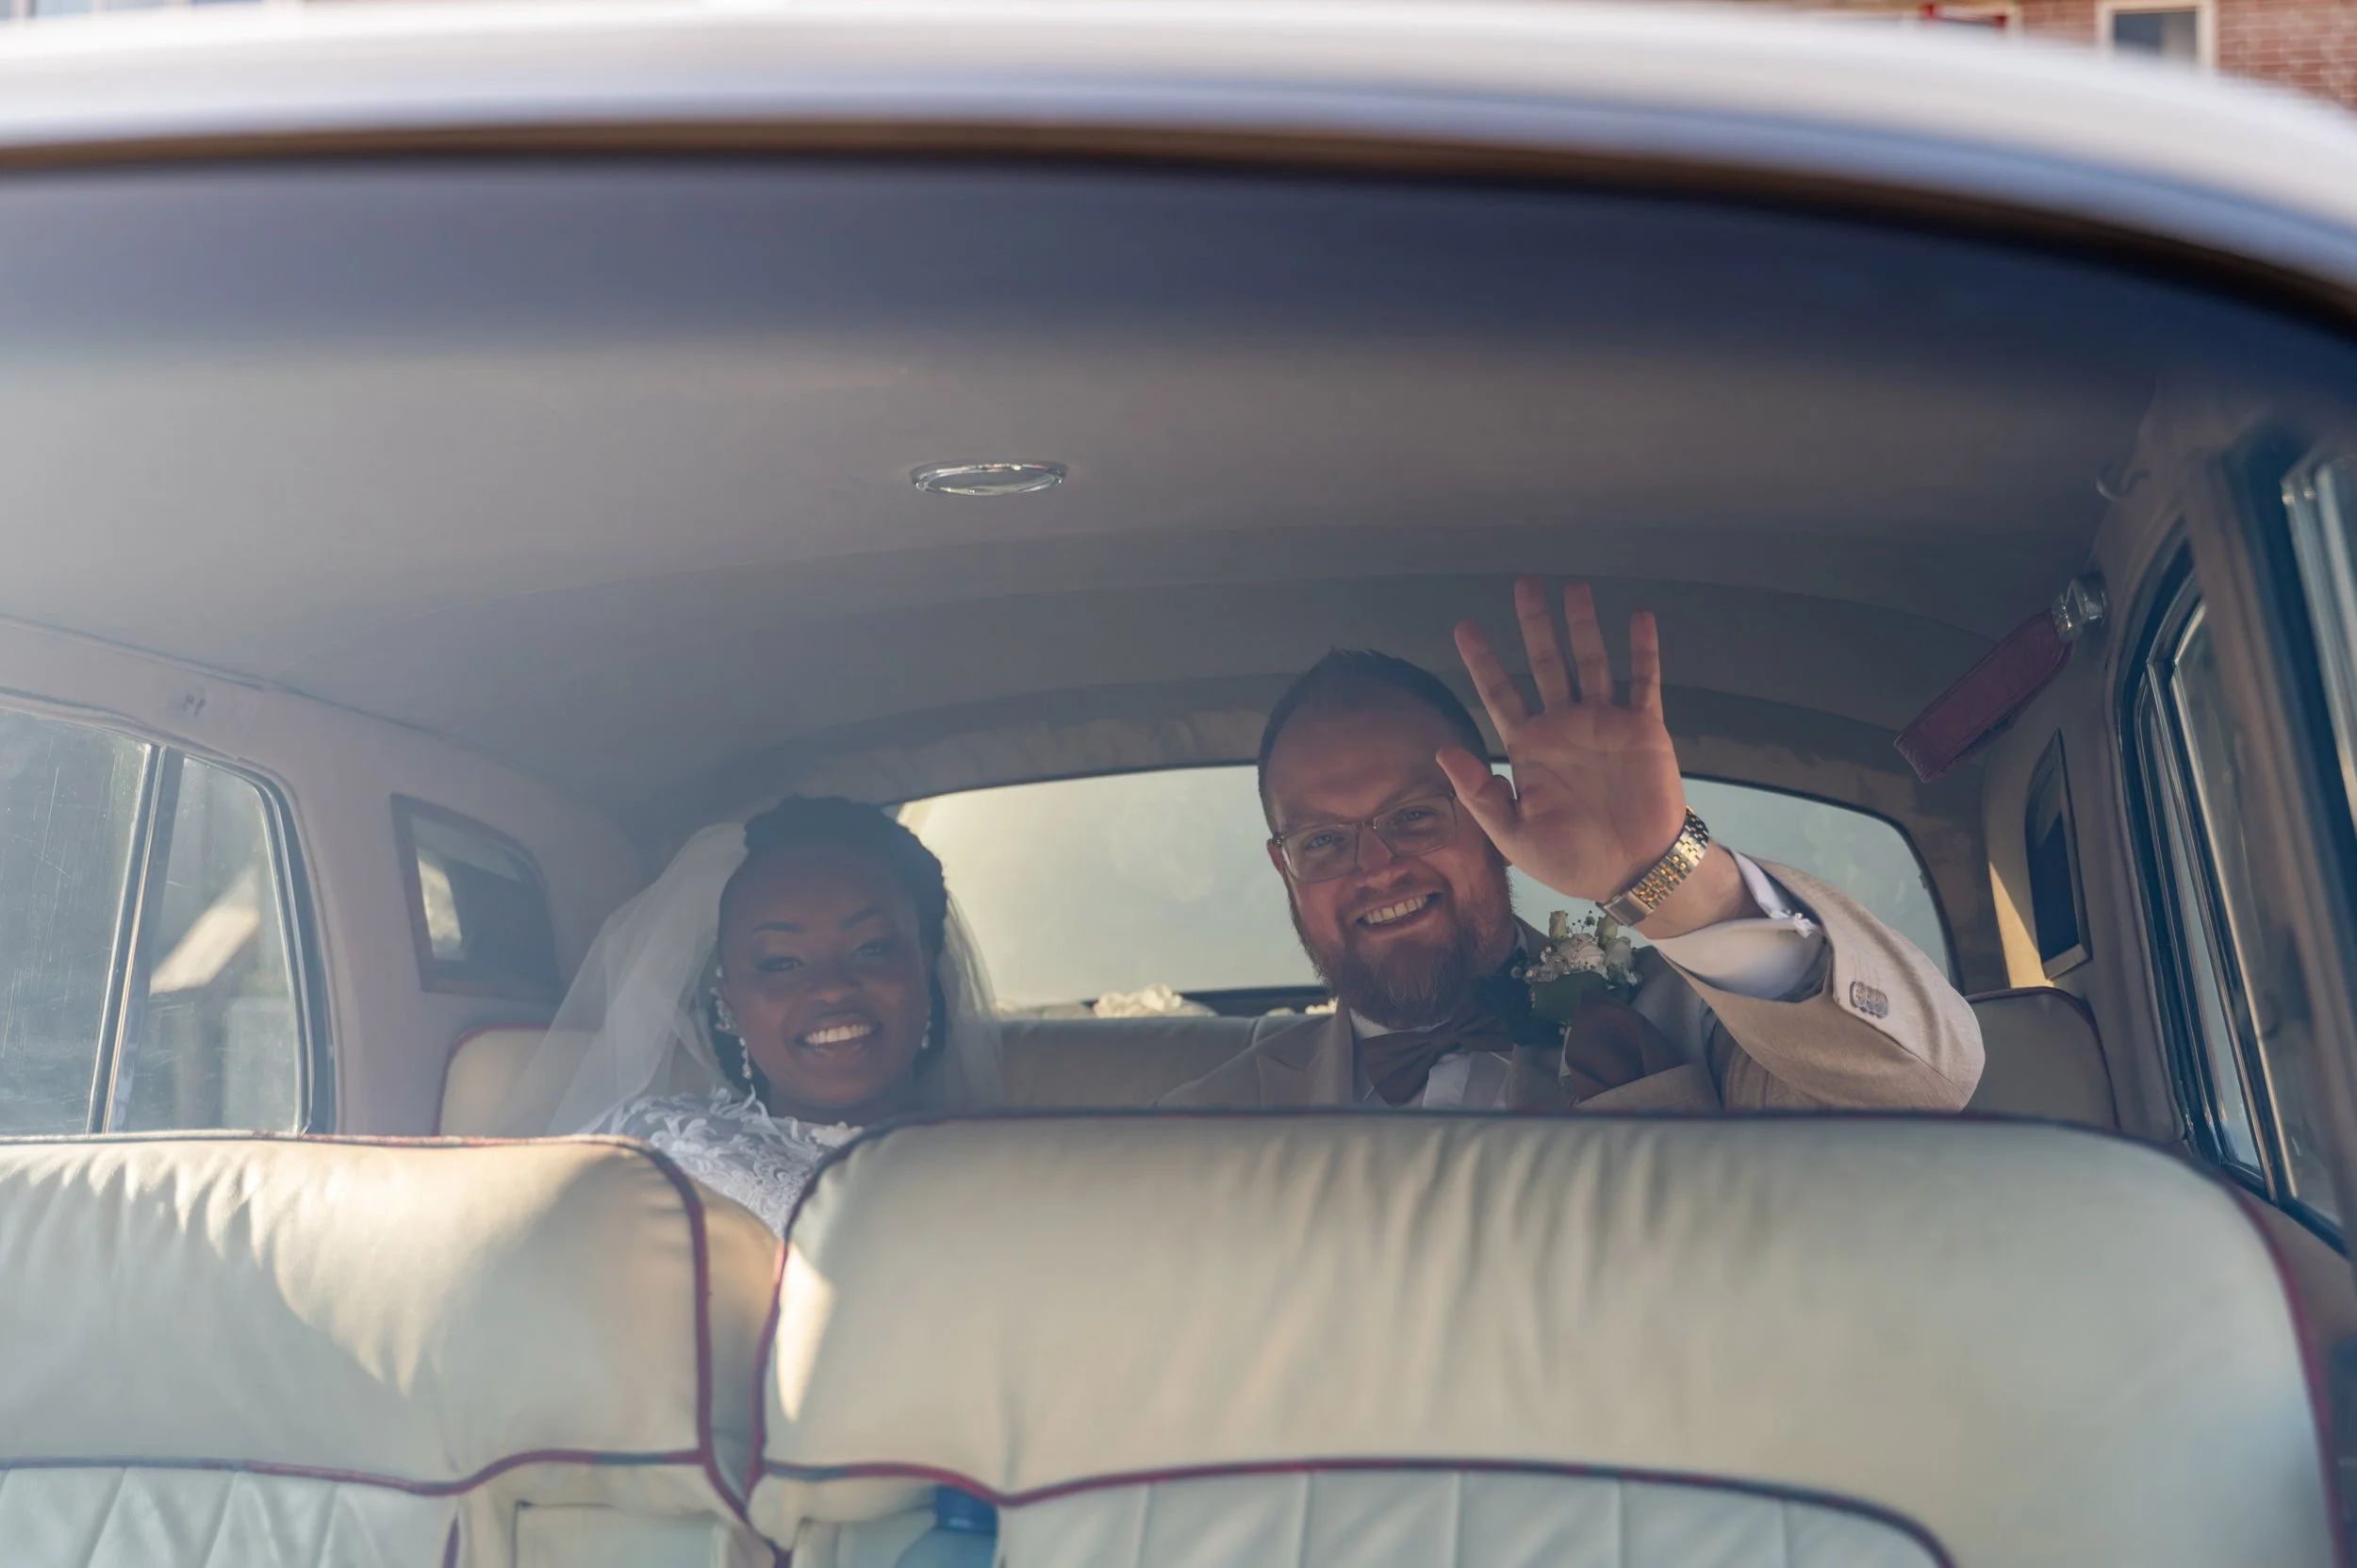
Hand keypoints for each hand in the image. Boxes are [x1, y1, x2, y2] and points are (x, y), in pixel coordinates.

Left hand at [1438, 578, 1753, 936]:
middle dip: (1534, 624)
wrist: (1633, 873)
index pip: (1500, 694)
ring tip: (1574, 587)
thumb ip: (1480, 795)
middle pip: (1544, 663)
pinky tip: (1638, 617)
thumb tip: (1444, 753)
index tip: (1464, 627)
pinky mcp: (1644, 729)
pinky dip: (1642, 651)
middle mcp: (1564, 726)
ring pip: (1590, 661)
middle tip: (1524, 584)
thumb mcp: (1514, 837)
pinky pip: (1643, 682)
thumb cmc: (1572, 860)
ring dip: (1583, 626)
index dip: (1483, 661)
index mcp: (1529, 748)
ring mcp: (1604, 723)